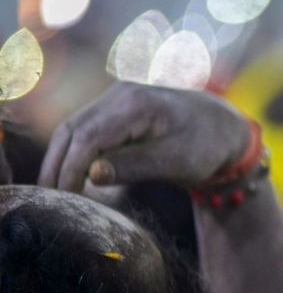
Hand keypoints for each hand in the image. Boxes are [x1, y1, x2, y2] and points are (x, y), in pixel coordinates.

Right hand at [38, 81, 248, 192]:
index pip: (88, 136)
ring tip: (54, 190)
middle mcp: (121, 94)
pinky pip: (86, 128)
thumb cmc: (207, 146)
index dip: (71, 167)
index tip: (63, 196)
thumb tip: (92, 174)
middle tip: (48, 198)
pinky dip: (75, 151)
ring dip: (62, 157)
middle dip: (58, 163)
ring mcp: (116, 98)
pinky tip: (70, 175)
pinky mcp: (116, 108)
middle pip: (73, 128)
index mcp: (137, 104)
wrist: (224, 127)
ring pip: (75, 127)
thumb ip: (136, 165)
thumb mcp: (178, 161)